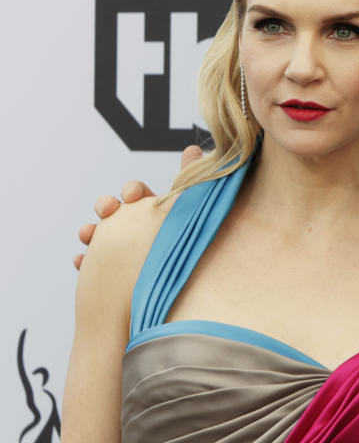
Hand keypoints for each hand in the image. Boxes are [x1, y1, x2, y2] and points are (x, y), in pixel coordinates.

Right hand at [73, 145, 202, 269]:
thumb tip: (193, 149)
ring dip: (90, 230)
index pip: (138, 194)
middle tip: (108, 210)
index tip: (133, 195)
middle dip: (106, 205)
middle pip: (114, 211)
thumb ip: (190, 179)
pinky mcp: (113, 276)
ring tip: (89, 234)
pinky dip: (84, 261)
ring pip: (99, 236)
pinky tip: (81, 261)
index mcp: (154, 212)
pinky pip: (92, 266)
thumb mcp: (190, 210)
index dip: (132, 191)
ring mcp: (123, 251)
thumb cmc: (188, 244)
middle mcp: (136, 229)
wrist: (186, 293)